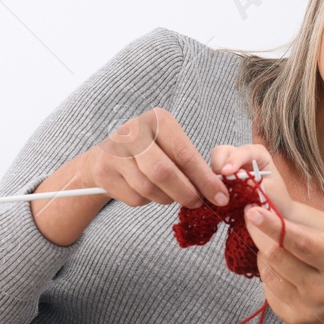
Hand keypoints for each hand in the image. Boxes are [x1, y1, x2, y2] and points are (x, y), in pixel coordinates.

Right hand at [81, 107, 231, 208]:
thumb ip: (192, 166)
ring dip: (166, 198)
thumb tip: (217, 193)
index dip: (205, 179)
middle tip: (197, 203)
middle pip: (164, 172)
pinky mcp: (103, 173)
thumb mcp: (171, 147)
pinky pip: (135, 199)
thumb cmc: (151, 152)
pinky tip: (145, 190)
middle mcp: (133, 132)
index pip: (185, 154)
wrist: (107, 156)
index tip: (220, 197)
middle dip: (185, 193)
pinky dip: (147, 201)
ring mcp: (115, 152)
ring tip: (169, 193)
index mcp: (157, 120)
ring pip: (149, 189)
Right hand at [209, 141, 294, 218]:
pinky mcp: (223, 179)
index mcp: (258, 154)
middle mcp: (242, 157)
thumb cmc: (277, 200)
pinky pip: (211, 178)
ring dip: (213, 178)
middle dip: (218, 165)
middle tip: (219, 184)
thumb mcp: (270, 192)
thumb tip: (235, 177)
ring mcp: (230, 168)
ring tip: (218, 193)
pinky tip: (214, 197)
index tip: (226, 172)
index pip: (243, 151)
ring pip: (213, 164)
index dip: (234, 160)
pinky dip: (210, 186)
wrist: (276, 213)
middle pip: (222, 152)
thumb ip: (254, 183)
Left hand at [242, 203, 323, 323]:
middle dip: (259, 234)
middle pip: (277, 256)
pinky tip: (280, 273)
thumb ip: (309, 237)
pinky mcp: (291, 319)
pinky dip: (269, 275)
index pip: (300, 242)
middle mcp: (321, 289)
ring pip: (268, 271)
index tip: (253, 211)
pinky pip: (268, 289)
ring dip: (264, 255)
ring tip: (273, 249)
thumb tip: (273, 217)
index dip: (273, 226)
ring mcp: (305, 307)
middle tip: (252, 218)